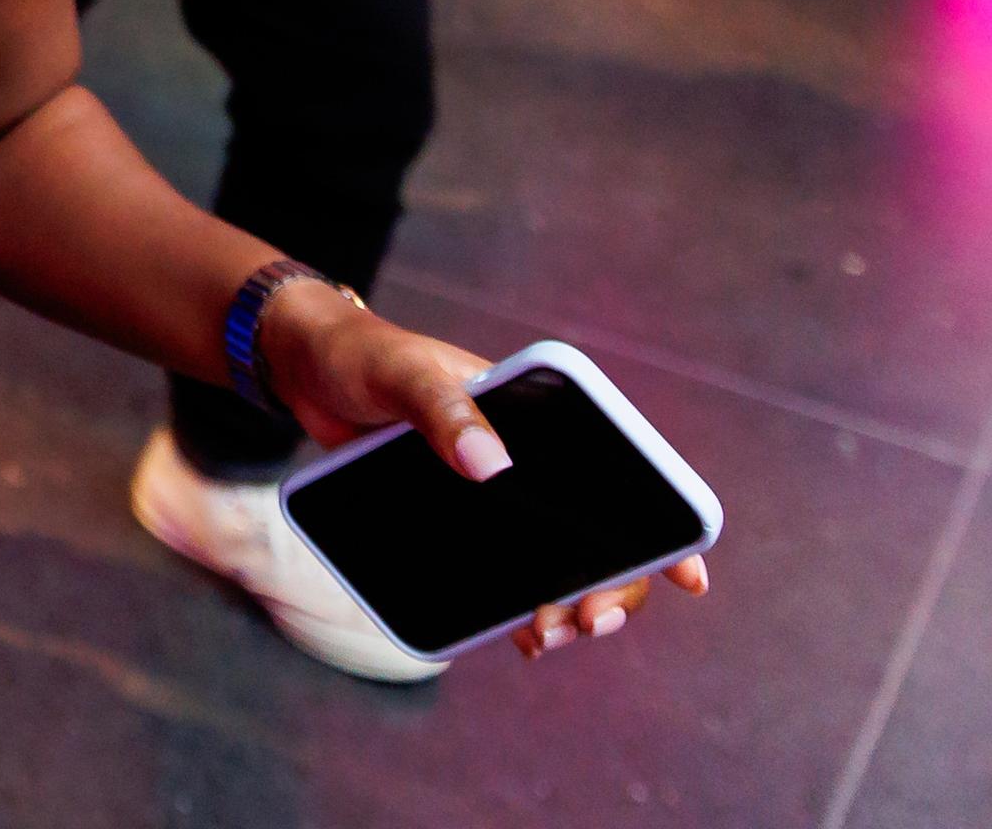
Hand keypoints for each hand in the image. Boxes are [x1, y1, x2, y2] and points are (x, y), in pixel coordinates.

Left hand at [256, 279, 713, 660]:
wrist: (303, 366)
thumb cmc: (361, 354)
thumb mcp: (401, 373)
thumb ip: (443, 410)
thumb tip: (492, 467)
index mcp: (540, 414)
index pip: (623, 470)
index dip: (666, 525)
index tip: (688, 576)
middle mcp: (529, 458)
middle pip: (600, 533)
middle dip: (613, 587)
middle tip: (587, 621)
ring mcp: (497, 494)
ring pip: (558, 560)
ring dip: (568, 604)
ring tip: (548, 636)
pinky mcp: (459, 519)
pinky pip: (506, 569)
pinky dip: (521, 605)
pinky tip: (520, 636)